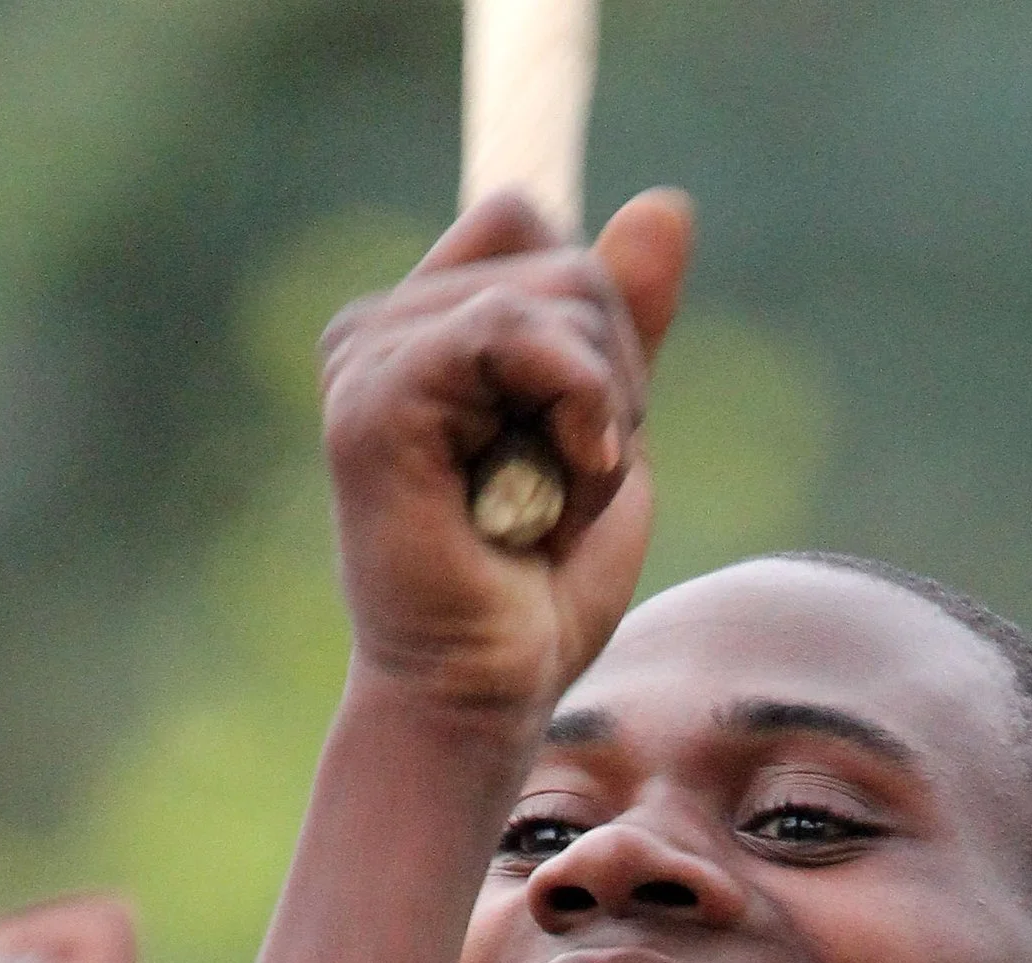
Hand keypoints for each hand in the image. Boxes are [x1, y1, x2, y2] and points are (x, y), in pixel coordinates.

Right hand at [320, 188, 691, 718]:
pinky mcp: (374, 400)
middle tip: (559, 490)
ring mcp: (365, 358)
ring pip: (557, 292)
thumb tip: (666, 202)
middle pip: (562, 257)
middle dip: (610, 381)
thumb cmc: (534, 592)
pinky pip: (513, 330)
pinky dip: (574, 409)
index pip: (531, 224)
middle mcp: (375, 329)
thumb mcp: (606, 434)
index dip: (593, 321)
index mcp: (418, 329)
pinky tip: (547, 489)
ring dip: (597, 413)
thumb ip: (627, 325)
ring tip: (539, 504)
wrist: (483, 693)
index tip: (578, 434)